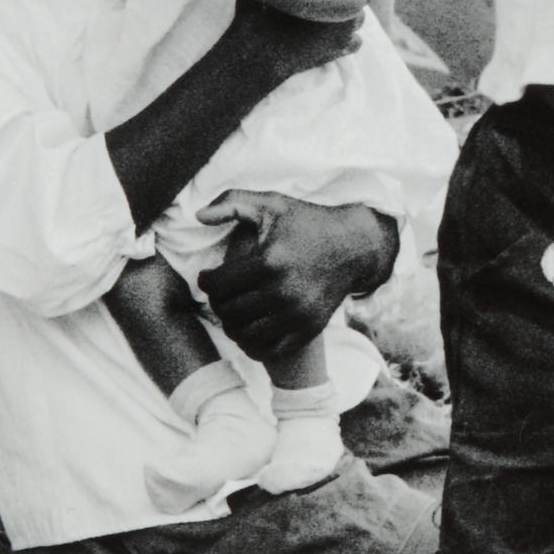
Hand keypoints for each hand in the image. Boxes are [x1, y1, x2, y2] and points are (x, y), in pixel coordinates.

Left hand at [198, 194, 399, 363]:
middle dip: (217, 303)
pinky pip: (269, 350)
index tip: (207, 277)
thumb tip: (199, 215)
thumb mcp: (271, 203)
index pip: (219, 285)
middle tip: (219, 294)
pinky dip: (252, 345)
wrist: (354, 246)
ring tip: (232, 312)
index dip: (205, 282)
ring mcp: (297, 314)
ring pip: (246, 335)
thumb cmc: (307, 222)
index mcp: (269, 261)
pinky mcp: (309, 329)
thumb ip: (232, 203)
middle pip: (230, 312)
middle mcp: (283, 291)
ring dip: (231, 325)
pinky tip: (249, 329)